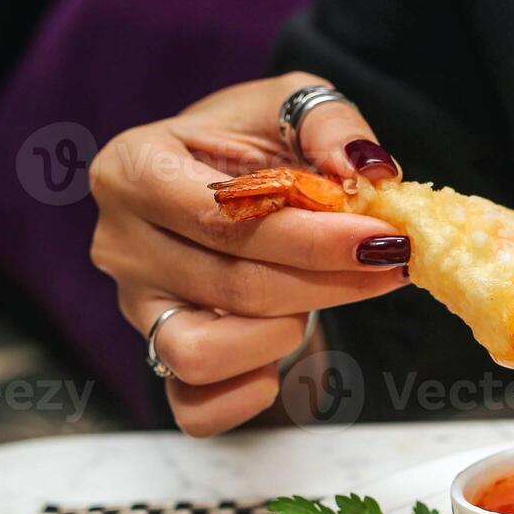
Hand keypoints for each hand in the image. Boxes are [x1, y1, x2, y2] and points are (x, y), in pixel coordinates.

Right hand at [90, 73, 407, 435]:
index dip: (312, 237)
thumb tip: (366, 170)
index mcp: (134, 168)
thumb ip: (330, 125)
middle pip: (233, 285)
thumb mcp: (291, 105)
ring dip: (283, 333)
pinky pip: (194, 408)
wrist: (222, 185)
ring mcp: (134, 308)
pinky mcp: (155, 357)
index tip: (383, 238)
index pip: (225, 218)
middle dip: (328, 281)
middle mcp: (121, 243)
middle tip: (391, 264)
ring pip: (203, 354)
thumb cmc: (253, 145)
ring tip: (322, 296)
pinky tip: (287, 355)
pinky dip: (248, 394)